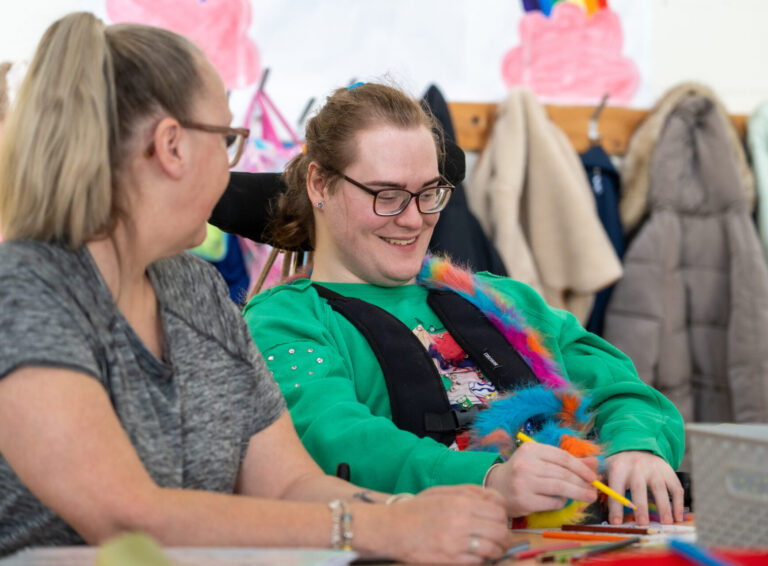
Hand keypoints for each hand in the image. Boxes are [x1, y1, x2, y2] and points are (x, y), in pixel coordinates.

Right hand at [381, 485, 509, 562]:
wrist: (393, 529)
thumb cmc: (418, 509)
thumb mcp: (442, 492)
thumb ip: (469, 492)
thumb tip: (493, 499)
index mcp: (460, 502)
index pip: (498, 510)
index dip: (503, 516)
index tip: (500, 520)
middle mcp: (461, 521)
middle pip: (499, 530)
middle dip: (504, 535)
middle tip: (502, 538)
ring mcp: (456, 542)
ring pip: (492, 548)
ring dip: (498, 550)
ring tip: (494, 549)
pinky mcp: (451, 560)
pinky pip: (478, 561)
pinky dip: (484, 559)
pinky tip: (480, 556)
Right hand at [485, 442, 598, 516]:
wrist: (497, 486)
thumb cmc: (524, 471)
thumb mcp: (542, 460)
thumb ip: (568, 461)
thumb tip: (595, 463)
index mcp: (531, 449)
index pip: (562, 456)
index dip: (581, 467)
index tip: (593, 476)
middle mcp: (526, 464)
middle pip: (562, 473)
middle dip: (582, 483)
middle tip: (594, 490)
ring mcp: (523, 483)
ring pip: (559, 488)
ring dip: (578, 493)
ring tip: (589, 497)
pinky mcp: (524, 501)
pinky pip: (551, 502)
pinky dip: (561, 502)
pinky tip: (562, 500)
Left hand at [604, 451, 683, 524]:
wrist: (638, 446)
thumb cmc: (620, 465)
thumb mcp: (606, 468)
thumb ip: (601, 481)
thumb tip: (590, 494)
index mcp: (618, 468)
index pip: (616, 488)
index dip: (616, 506)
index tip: (616, 523)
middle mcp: (637, 467)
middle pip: (639, 487)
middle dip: (641, 507)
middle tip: (642, 523)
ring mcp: (654, 469)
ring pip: (660, 488)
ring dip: (664, 507)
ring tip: (665, 523)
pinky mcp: (668, 472)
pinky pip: (675, 488)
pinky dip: (678, 503)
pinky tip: (677, 516)